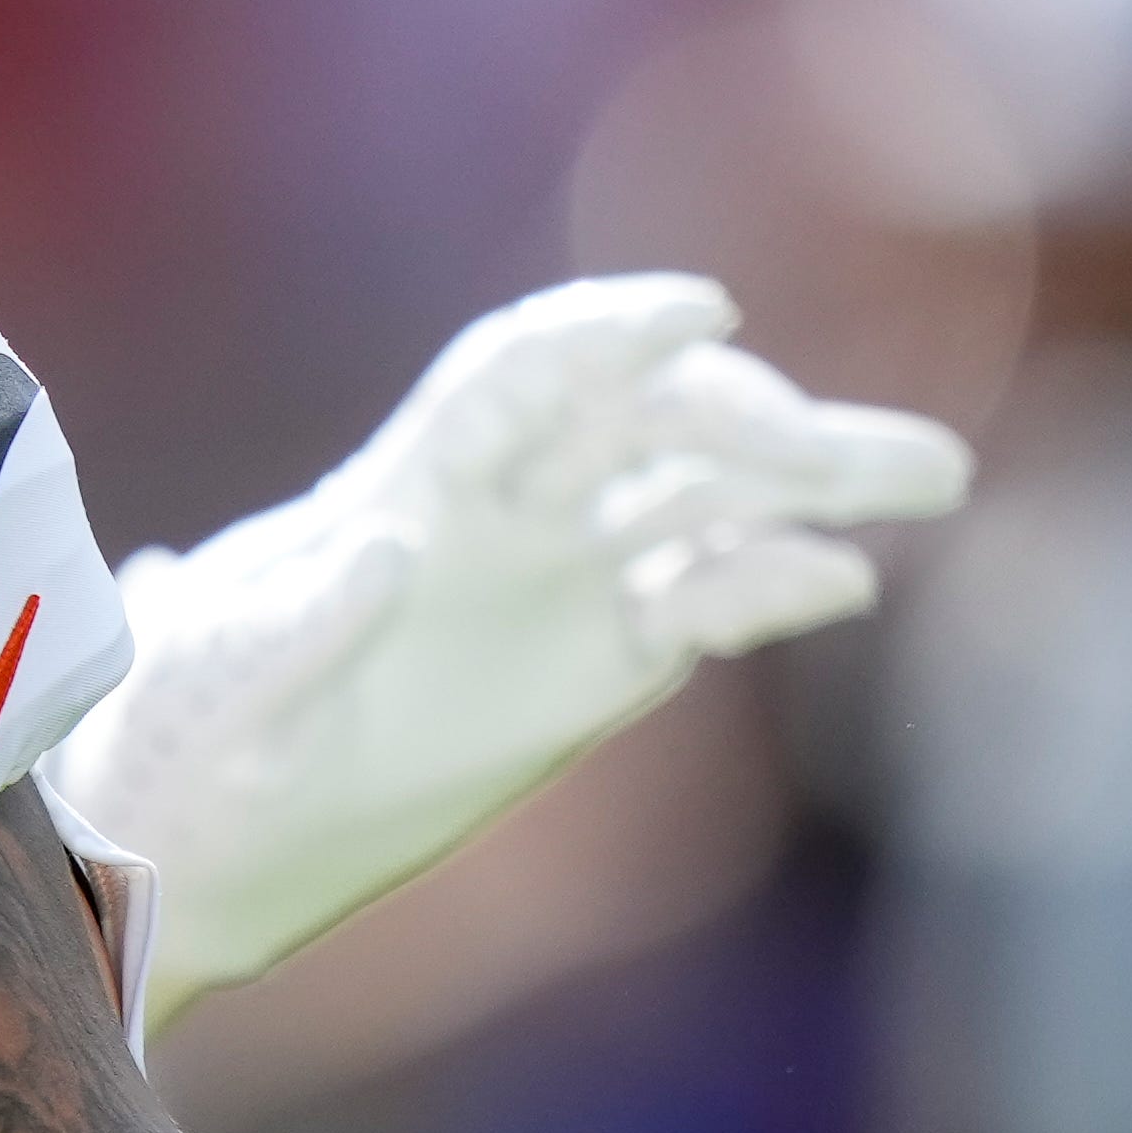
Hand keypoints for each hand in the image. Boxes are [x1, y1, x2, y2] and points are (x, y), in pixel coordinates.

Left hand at [53, 273, 967, 1014]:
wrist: (215, 815)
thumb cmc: (195, 732)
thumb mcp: (222, 688)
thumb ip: (300, 624)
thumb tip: (380, 553)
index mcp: (412, 482)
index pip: (523, 371)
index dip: (608, 331)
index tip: (698, 317)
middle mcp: (509, 506)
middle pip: (650, 422)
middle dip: (754, 420)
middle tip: (845, 453)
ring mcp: (569, 573)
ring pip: (709, 494)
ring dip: (815, 481)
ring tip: (936, 476)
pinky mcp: (609, 654)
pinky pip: (707, 598)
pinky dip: (775, 585)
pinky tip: (844, 585)